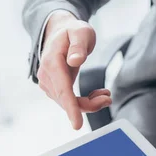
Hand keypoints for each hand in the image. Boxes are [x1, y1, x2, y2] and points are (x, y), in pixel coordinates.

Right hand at [37, 11, 111, 129]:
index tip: (77, 125)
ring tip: (106, 94)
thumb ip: (79, 46)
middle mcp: (47, 75)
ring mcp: (49, 83)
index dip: (71, 107)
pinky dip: (84, 101)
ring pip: (68, 103)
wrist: (61, 32)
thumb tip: (75, 61)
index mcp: (52, 62)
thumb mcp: (81, 32)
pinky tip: (97, 95)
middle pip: (67, 100)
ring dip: (89, 103)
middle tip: (108, 98)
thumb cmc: (73, 31)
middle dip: (89, 104)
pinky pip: (69, 100)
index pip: (62, 89)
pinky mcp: (54, 87)